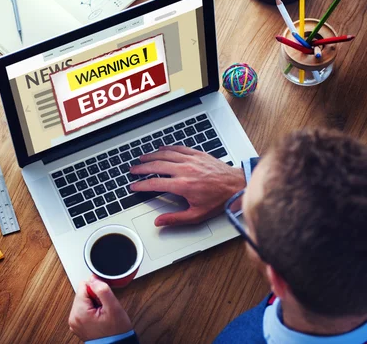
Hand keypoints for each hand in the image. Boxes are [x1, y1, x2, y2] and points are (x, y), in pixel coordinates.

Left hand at [68, 276, 131, 340]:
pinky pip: (83, 309)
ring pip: (83, 300)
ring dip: (94, 304)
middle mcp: (73, 317)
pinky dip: (92, 310)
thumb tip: (93, 279)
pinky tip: (99, 317)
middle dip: (95, 297)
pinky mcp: (78, 325)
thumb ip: (103, 290)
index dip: (96, 290)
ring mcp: (75, 322)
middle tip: (104, 309)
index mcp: (79, 312)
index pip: (83, 286)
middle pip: (82, 293)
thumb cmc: (116, 332)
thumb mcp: (113, 308)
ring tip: (102, 314)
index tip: (103, 300)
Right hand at [130, 145, 245, 225]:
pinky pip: (178, 148)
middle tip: (133, 170)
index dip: (141, 185)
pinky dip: (167, 148)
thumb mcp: (197, 215)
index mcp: (182, 185)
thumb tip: (159, 222)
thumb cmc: (219, 200)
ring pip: (165, 155)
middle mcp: (184, 170)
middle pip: (156, 166)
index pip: (154, 183)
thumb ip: (175, 219)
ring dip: (151, 156)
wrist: (237, 186)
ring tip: (142, 158)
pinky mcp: (197, 154)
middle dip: (142, 168)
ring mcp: (191, 160)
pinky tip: (160, 149)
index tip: (134, 186)